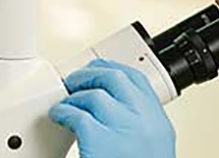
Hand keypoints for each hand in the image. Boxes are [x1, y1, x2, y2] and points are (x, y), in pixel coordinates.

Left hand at [49, 59, 175, 157]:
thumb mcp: (153, 149)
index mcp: (158, 124)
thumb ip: (139, 126)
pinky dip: (63, 112)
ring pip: (94, 93)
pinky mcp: (100, 139)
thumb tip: (116, 109)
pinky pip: (76, 114)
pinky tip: (60, 116)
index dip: (116, 69)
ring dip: (75, 95)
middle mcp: (144, 121)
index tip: (102, 69)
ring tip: (66, 103)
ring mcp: (124, 128)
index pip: (138, 81)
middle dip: (92, 74)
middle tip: (77, 80)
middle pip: (116, 78)